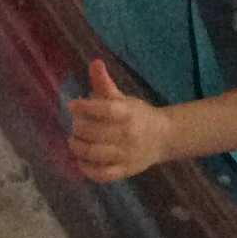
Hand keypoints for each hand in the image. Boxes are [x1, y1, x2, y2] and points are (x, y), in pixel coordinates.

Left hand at [65, 58, 173, 182]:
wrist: (164, 138)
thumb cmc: (138, 116)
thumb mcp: (124, 99)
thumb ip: (105, 84)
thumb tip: (94, 63)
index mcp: (129, 113)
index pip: (106, 109)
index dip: (86, 107)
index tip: (72, 105)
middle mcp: (129, 134)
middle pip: (96, 132)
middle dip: (79, 128)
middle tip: (75, 125)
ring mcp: (127, 155)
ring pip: (96, 154)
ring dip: (79, 148)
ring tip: (74, 141)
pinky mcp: (125, 171)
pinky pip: (103, 174)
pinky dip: (88, 169)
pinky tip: (81, 160)